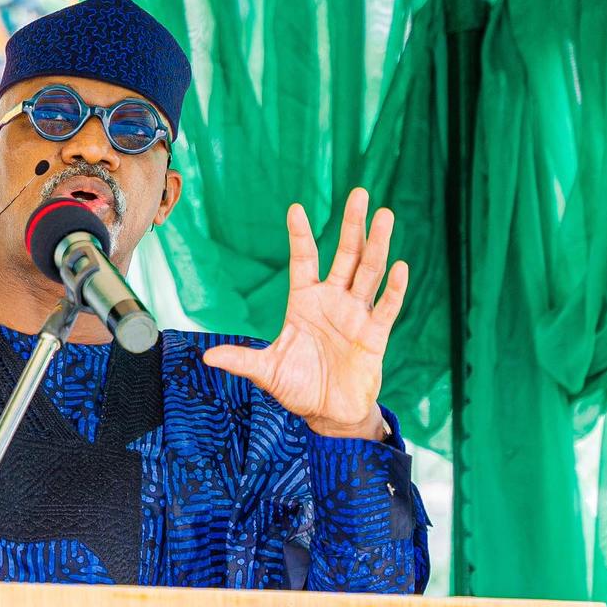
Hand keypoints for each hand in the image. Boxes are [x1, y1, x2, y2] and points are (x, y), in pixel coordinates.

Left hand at [203, 188, 406, 439]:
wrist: (328, 413)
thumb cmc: (298, 387)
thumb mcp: (266, 371)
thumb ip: (241, 360)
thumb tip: (207, 357)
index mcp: (305, 302)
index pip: (304, 260)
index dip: (300, 236)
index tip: (296, 208)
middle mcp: (333, 301)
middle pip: (345, 256)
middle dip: (351, 225)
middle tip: (358, 193)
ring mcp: (356, 315)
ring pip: (369, 272)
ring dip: (378, 244)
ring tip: (385, 214)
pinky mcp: (375, 335)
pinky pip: (386, 308)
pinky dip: (394, 289)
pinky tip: (400, 267)